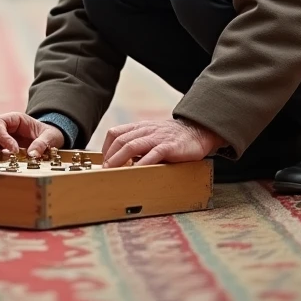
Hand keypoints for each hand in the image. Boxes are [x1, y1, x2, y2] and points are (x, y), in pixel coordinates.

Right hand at [0, 112, 64, 158]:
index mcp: (15, 119)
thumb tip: (32, 154)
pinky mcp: (5, 148)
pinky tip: (0, 166)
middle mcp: (7, 127)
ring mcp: (4, 137)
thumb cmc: (51, 134)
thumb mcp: (50, 137)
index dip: (2, 136)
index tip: (13, 150)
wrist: (53, 140)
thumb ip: (42, 143)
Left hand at [102, 118, 221, 167]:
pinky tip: (137, 172)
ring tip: (114, 172)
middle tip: (105, 171)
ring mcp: (157, 138)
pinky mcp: (169, 147)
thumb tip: (122, 160)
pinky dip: (142, 164)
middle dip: (110, 157)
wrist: (197, 130)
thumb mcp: (152, 135)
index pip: (115, 134)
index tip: (104, 161)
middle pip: (120, 141)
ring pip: (132, 146)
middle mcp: (146, 131)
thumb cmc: (172, 137)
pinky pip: (153, 154)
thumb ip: (138, 143)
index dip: (106, 148)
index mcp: (139, 128)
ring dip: (119, 160)